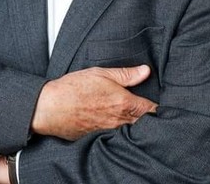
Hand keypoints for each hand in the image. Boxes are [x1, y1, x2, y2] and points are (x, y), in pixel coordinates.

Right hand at [31, 65, 157, 140]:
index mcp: (123, 103)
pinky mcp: (98, 138)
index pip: (151, 110)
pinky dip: (120, 133)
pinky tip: (116, 126)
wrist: (49, 108)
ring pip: (131, 133)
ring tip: (134, 119)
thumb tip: (145, 71)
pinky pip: (116, 138)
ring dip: (135, 127)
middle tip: (149, 112)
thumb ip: (125, 74)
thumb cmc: (72, 89)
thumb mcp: (100, 73)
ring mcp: (110, 132)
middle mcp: (119, 121)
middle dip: (149, 119)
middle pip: (145, 125)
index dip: (158, 108)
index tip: (160, 106)